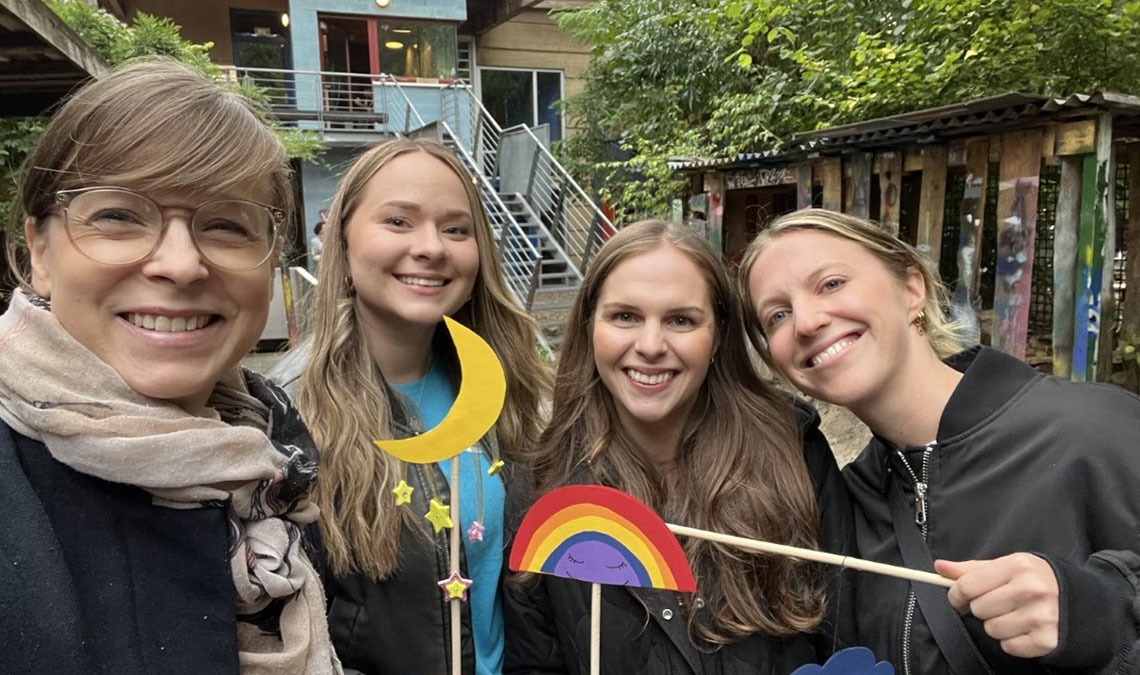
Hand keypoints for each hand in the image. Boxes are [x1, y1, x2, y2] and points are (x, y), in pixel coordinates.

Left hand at [935, 554, 1059, 658]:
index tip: (960, 597)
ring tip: (1015, 614)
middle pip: (978, 608)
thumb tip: (940, 567)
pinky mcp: (1047, 640)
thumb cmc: (1038, 580)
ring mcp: (1041, 617)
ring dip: (998, 625)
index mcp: (1018, 566)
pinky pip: (1009, 647)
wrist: (1084, 602)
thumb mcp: (1009, 566)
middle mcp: (1031, 590)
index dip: (957, 594)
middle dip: (983, 608)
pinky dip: (1013, 641)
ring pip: (991, 629)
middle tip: (999, 603)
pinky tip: (1026, 628)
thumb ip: (972, 569)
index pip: (968, 585)